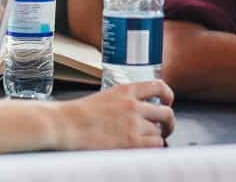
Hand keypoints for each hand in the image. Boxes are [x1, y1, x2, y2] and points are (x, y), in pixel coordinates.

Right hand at [54, 80, 174, 149]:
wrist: (67, 124)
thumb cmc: (79, 113)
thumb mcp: (106, 96)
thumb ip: (124, 100)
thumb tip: (140, 109)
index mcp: (126, 90)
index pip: (159, 86)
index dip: (168, 95)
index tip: (167, 101)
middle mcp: (133, 105)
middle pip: (166, 112)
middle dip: (169, 122)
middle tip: (165, 127)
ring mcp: (133, 124)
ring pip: (161, 132)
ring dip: (157, 137)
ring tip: (148, 140)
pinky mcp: (131, 142)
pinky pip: (155, 145)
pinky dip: (153, 148)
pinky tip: (145, 148)